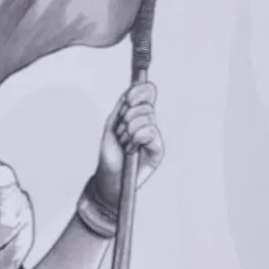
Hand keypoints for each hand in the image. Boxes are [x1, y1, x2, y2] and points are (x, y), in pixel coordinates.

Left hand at [91, 82, 164, 208]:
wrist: (110, 177)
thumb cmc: (110, 154)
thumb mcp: (112, 126)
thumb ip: (122, 108)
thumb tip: (131, 92)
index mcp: (137, 116)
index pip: (146, 96)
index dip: (140, 92)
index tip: (129, 99)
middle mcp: (148, 124)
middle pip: (145, 107)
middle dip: (127, 118)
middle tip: (120, 133)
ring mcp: (154, 137)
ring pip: (147, 119)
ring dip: (129, 131)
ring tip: (124, 143)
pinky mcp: (158, 149)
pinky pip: (150, 133)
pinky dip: (136, 138)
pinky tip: (132, 149)